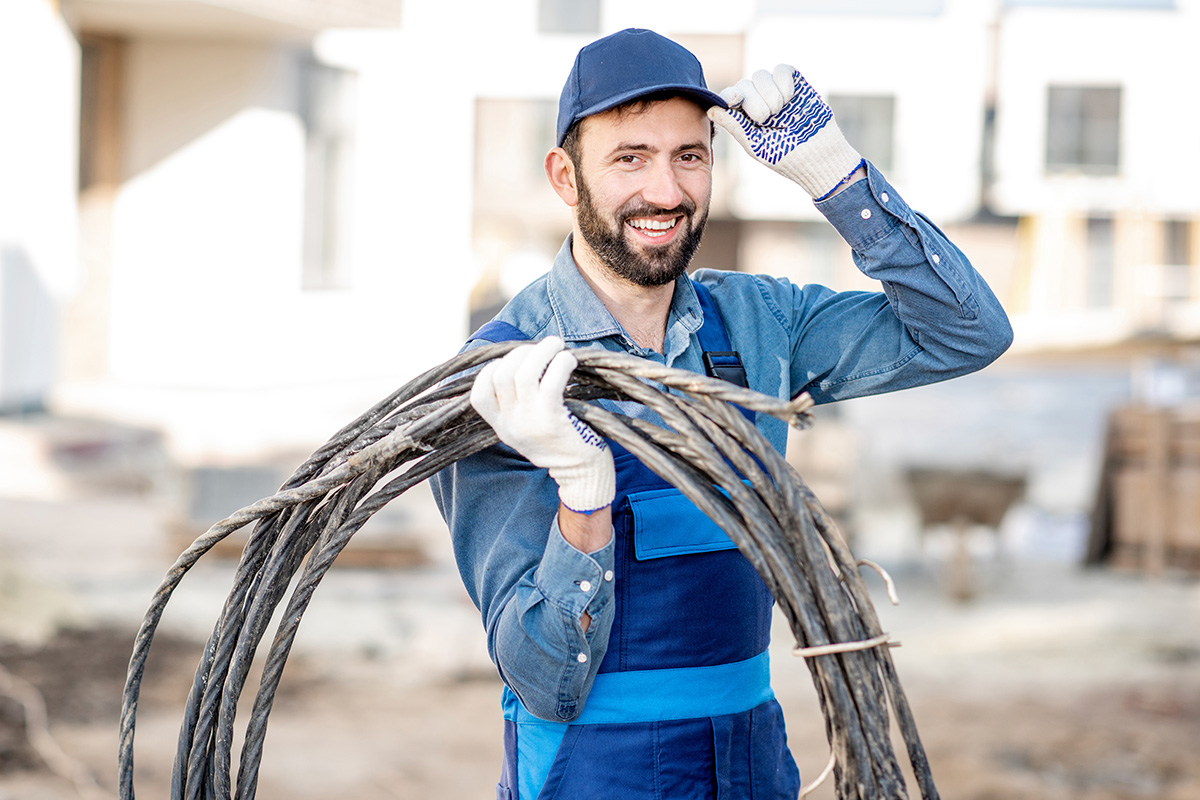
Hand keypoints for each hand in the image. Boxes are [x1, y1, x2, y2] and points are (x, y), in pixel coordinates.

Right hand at [470, 337, 614, 513]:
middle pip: (502, 373)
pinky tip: (569, 360)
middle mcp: (510, 424)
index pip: (479, 393)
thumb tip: (524, 363)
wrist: (581, 476)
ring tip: (556, 344)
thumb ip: (518, 407)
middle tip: (544, 347)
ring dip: (542, 350)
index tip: (515, 362)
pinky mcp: (552, 419)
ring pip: (524, 372)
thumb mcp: (527, 431)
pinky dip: (560, 363)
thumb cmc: (559, 445)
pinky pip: (551, 380)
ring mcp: (529, 421)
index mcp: (501, 426)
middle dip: (522, 351)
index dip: (493, 369)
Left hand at [708, 64, 863, 198]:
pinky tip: (790, 98)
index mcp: (744, 117)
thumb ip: (735, 126)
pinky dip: (783, 83)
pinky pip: (781, 69)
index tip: (735, 100)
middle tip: (767, 118)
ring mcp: (775, 90)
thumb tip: (710, 108)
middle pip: (744, 85)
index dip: (729, 95)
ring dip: (770, 94)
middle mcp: (757, 100)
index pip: (729, 97)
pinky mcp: (793, 82)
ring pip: (760, 75)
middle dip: (754, 102)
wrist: (818, 154)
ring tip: (780, 111)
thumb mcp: (755, 144)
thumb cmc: (785, 155)